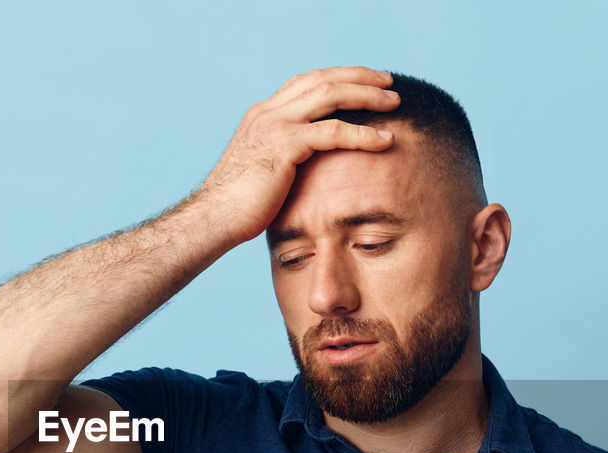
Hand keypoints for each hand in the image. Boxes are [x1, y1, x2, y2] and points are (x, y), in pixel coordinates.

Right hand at [194, 66, 399, 245]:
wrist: (213, 220)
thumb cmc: (236, 208)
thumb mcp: (263, 172)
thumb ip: (284, 159)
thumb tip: (306, 169)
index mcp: (262, 115)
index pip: (306, 82)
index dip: (338, 78)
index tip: (365, 83)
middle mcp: (267, 112)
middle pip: (322, 78)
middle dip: (359, 77)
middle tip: (388, 84)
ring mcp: (274, 125)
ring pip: (330, 95)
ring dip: (366, 96)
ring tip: (394, 103)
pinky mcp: (283, 145)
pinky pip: (333, 132)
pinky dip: (363, 134)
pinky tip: (385, 140)